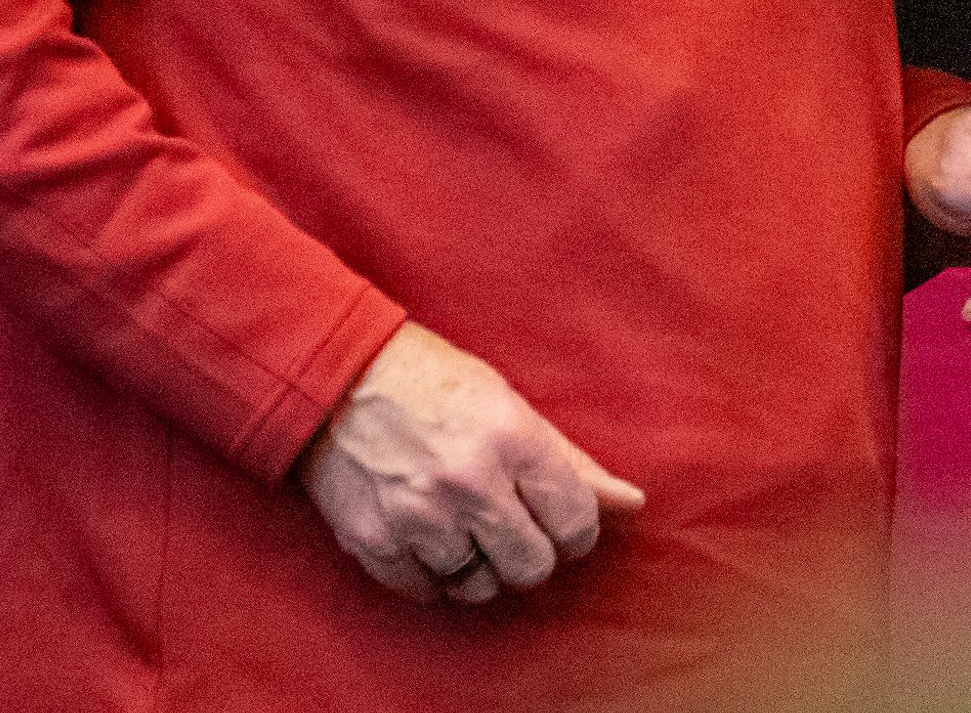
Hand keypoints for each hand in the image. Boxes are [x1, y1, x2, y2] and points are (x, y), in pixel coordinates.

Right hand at [297, 322, 643, 605]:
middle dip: (532, 555)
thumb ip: (572, 462)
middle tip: (515, 531)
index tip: (562, 524)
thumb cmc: (434, 383)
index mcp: (511, 439)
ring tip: (468, 531)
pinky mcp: (373, 540)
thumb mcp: (511, 405)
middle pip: (531, 567)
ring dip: (480, 568)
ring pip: (478, 587)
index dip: (577, 532)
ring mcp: (417, 516)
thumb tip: (632, 503)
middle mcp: (467, 483)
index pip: (575, 521)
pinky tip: (431, 540)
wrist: (337, 379)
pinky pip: (425, 591)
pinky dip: (433, 575)